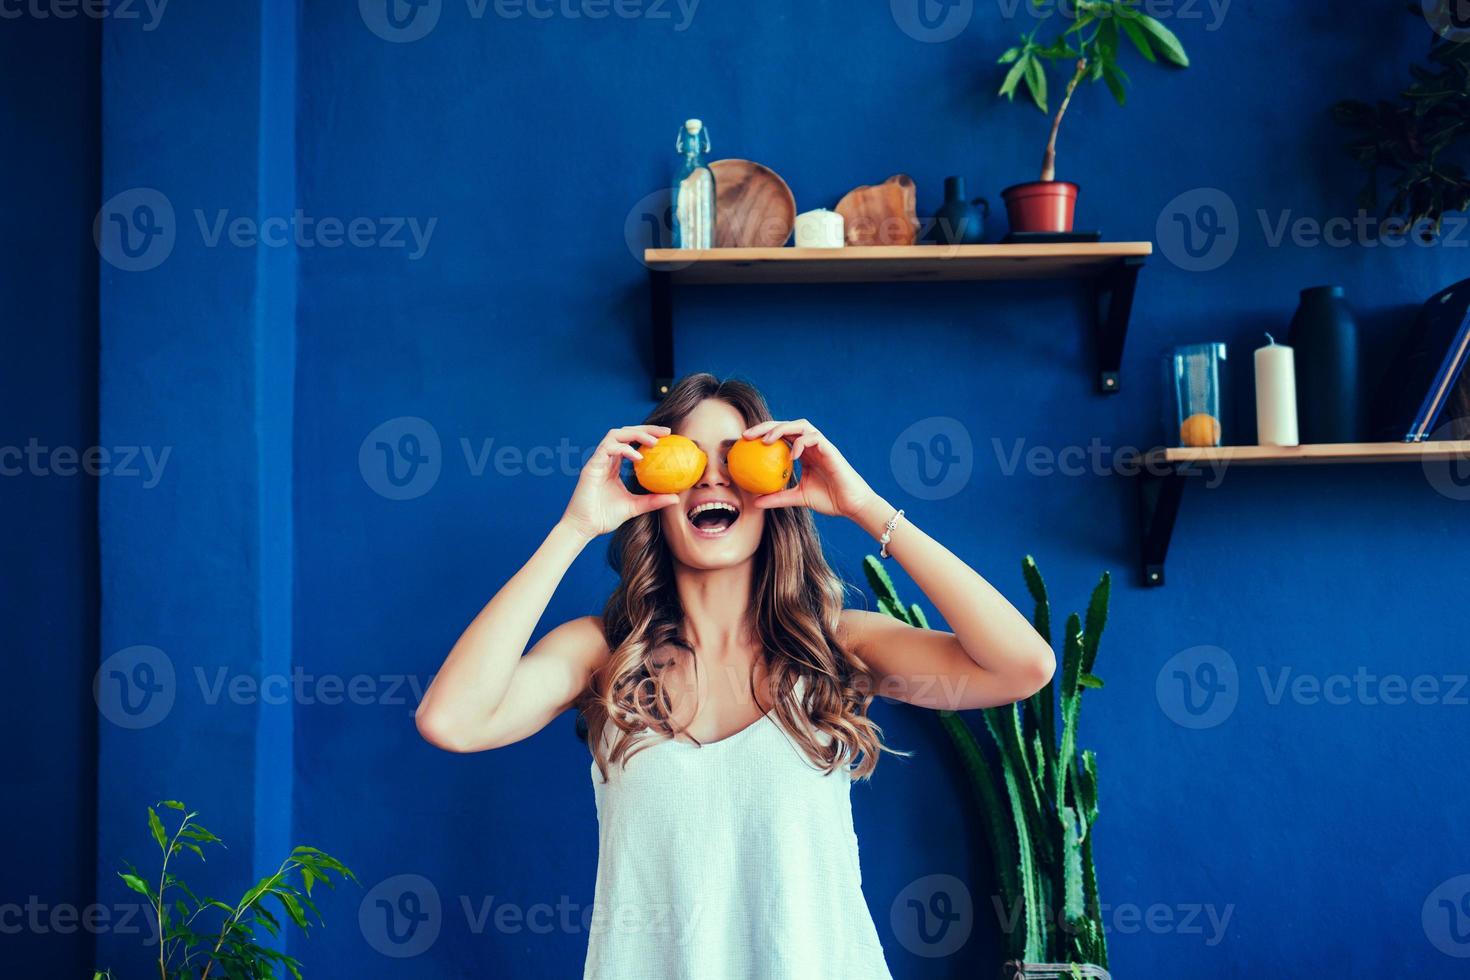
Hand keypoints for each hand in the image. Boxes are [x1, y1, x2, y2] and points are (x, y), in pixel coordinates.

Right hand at [560, 425, 680, 539]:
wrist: (584, 527)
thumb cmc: (605, 517)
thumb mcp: (635, 507)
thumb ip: (653, 500)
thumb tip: (676, 497)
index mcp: (614, 465)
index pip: (631, 442)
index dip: (648, 435)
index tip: (668, 437)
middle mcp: (606, 459)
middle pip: (625, 432)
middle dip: (645, 428)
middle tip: (665, 432)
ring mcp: (597, 460)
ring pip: (616, 435)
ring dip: (636, 434)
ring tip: (653, 442)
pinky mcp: (591, 466)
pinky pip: (608, 449)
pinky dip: (624, 449)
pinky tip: (639, 457)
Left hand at [741, 418, 876, 518]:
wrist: (851, 504)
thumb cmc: (829, 500)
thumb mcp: (797, 498)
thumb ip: (777, 497)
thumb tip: (754, 502)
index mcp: (803, 452)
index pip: (780, 436)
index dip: (762, 434)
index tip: (744, 441)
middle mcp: (811, 445)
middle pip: (786, 425)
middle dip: (766, 425)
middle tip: (747, 435)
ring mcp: (821, 445)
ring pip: (800, 425)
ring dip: (782, 428)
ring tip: (766, 440)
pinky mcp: (830, 449)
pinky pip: (814, 438)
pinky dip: (801, 443)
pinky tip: (791, 455)